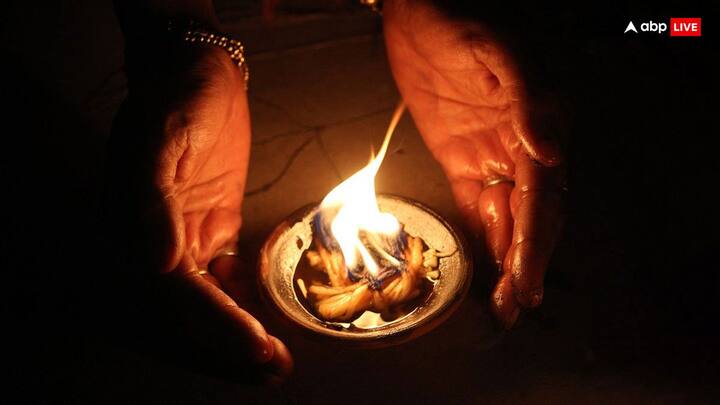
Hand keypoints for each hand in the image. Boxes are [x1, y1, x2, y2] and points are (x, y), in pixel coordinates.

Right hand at [107, 41, 291, 381]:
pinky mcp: (210, 232)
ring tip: (278, 361)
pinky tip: (271, 323)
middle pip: (190, 310)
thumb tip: (156, 261)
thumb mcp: (162, 136)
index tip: (254, 345)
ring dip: (240, 334)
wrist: (198, 74)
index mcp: (133, 228)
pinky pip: (225, 280)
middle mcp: (155, 244)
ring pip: (209, 303)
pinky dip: (246, 305)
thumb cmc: (178, 98)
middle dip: (230, 345)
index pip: (173, 291)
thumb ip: (152, 197)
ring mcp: (183, 241)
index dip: (213, 322)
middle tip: (274, 368)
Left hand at [383, 0, 564, 327]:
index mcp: (538, 123)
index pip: (542, 192)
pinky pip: (476, 207)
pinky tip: (483, 270)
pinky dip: (481, 240)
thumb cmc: (456, 26)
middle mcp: (522, 146)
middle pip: (530, 213)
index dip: (535, 237)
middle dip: (524, 260)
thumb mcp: (495, 52)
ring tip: (501, 303)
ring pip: (506, 217)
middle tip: (514, 305)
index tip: (525, 276)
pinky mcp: (462, 161)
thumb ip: (526, 99)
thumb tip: (548, 153)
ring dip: (505, 260)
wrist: (415, 17)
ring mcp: (492, 156)